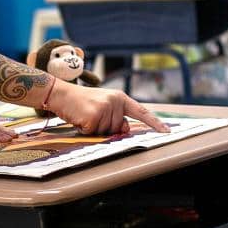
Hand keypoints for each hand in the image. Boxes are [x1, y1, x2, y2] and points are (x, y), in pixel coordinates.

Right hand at [46, 81, 168, 135]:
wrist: (61, 94)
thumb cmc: (82, 102)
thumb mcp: (103, 107)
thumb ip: (117, 118)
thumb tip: (125, 129)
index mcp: (120, 97)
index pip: (141, 111)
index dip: (154, 122)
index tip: (166, 131)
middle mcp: (115, 101)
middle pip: (119, 128)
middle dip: (105, 128)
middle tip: (92, 115)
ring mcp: (105, 108)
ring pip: (107, 133)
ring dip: (94, 129)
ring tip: (85, 116)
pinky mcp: (93, 116)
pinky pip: (94, 133)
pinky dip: (85, 130)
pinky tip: (80, 119)